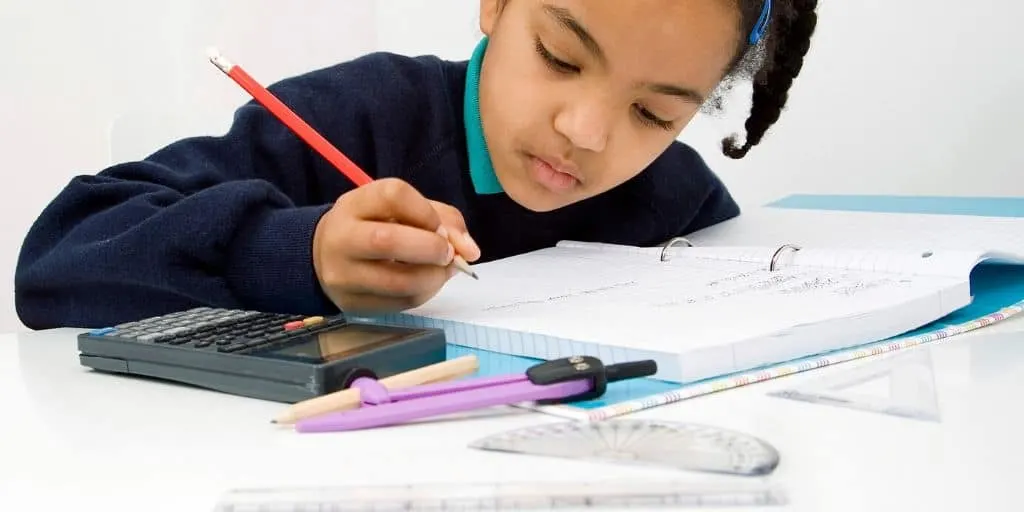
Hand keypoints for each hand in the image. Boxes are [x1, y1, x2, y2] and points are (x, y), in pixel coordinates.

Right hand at [312, 178, 480, 312]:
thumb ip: (440, 219)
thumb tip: (470, 251)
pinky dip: (424, 293)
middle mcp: (342, 238)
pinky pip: (400, 303)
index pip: (393, 196)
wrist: (323, 256)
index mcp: (355, 204)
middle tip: (448, 253)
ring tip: (441, 270)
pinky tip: (426, 283)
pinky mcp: (352, 304)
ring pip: (398, 282)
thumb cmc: (372, 225)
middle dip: (431, 248)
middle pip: (388, 241)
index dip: (425, 211)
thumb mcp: (400, 209)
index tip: (438, 226)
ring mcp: (344, 276)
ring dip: (434, 277)